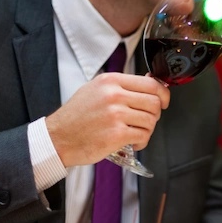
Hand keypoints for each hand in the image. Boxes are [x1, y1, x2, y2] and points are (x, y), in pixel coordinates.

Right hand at [46, 73, 169, 166]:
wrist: (58, 138)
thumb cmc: (77, 116)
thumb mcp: (96, 90)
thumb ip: (122, 86)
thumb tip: (151, 82)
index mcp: (110, 81)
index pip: (151, 84)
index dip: (163, 95)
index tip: (163, 102)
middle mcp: (113, 95)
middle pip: (154, 102)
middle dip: (155, 114)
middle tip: (144, 121)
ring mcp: (115, 114)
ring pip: (151, 120)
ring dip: (147, 130)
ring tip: (135, 133)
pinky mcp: (116, 134)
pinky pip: (143, 136)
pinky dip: (142, 141)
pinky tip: (132, 142)